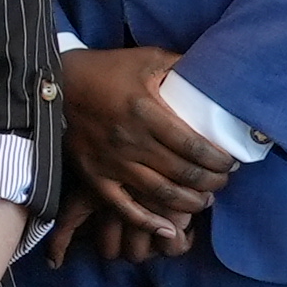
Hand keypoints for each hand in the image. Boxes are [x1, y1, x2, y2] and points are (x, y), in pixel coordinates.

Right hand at [60, 47, 234, 250]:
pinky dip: (148, 222)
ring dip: (190, 202)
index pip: (194, 146)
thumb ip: (181, 65)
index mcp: (145, 111)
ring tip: (204, 200)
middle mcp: (130, 141)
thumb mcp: (146, 57)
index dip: (219, 160)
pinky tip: (169, 228)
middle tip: (222, 180)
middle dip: (212, 182)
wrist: (56, 84)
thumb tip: (216, 72)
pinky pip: (123, 207)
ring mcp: (112, 162)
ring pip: (160, 194)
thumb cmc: (106, 69)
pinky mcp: (95, 176)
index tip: (230, 162)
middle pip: (183, 173)